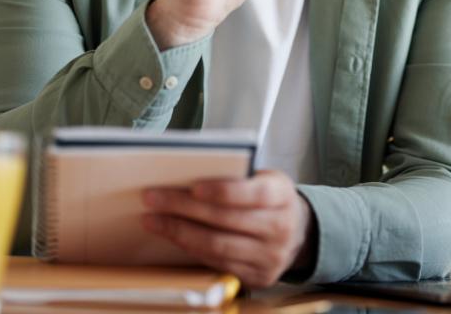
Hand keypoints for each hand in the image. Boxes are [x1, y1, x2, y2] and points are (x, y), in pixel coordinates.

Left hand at [140, 170, 316, 288]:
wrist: (297, 233)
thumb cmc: (270, 199)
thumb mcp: (264, 180)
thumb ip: (237, 178)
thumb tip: (186, 174)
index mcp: (283, 196)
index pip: (254, 194)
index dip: (223, 191)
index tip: (193, 186)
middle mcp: (280, 228)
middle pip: (226, 220)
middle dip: (184, 208)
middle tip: (153, 198)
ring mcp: (270, 257)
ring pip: (218, 246)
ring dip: (179, 232)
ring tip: (153, 220)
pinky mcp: (257, 276)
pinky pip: (217, 264)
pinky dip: (190, 249)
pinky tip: (173, 236)